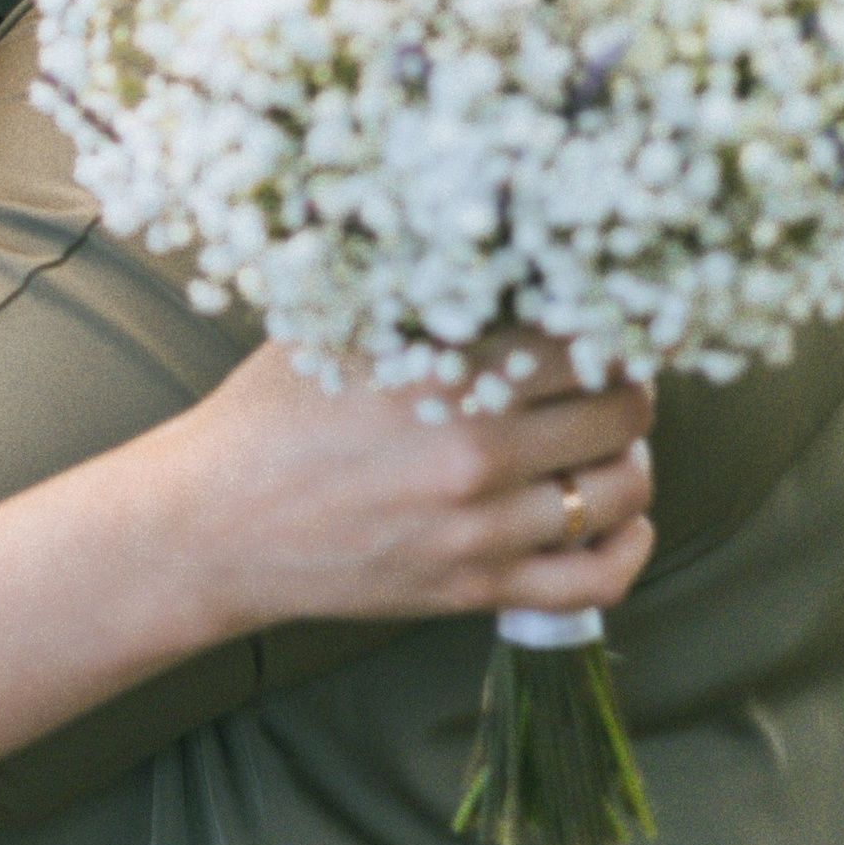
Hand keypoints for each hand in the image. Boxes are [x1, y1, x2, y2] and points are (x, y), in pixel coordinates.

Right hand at [168, 336, 655, 631]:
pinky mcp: (476, 589)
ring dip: (630, 459)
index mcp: (443, 377)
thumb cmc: (265, 419)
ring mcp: (482, 529)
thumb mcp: (335, 332)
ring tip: (611, 442)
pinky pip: (595, 581)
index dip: (608, 325)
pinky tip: (624, 517)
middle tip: (614, 376)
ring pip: (618, 491)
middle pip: (620, 413)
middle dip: (628, 388)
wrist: (213, 527)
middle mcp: (476, 454)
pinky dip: (628, 548)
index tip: (606, 320)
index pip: (581, 341)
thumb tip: (484, 255)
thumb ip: (415, 302)